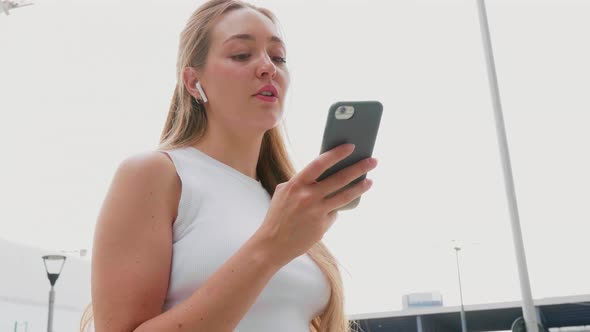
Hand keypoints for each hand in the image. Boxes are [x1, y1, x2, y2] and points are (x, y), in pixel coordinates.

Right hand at [254, 144, 376, 266]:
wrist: (272, 243)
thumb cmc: (278, 215)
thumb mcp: (284, 193)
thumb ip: (302, 182)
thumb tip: (325, 173)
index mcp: (296, 184)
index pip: (320, 163)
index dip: (337, 154)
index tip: (351, 147)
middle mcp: (307, 196)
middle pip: (339, 179)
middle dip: (359, 168)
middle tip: (373, 161)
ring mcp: (316, 211)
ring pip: (345, 196)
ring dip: (360, 187)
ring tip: (370, 181)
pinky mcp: (322, 225)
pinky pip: (335, 212)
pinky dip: (336, 208)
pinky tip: (336, 207)